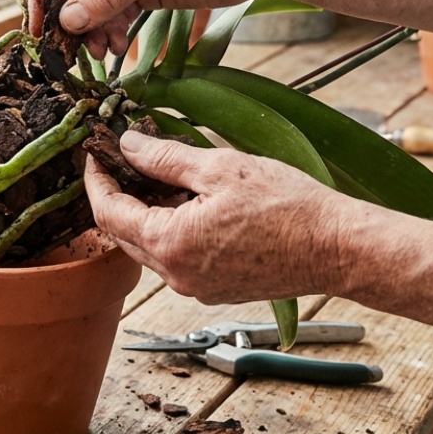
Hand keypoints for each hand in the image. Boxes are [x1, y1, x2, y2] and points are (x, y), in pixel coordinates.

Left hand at [84, 130, 345, 302]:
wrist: (337, 248)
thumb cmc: (287, 205)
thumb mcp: (220, 167)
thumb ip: (164, 158)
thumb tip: (128, 145)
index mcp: (169, 244)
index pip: (108, 212)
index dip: (96, 180)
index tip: (95, 153)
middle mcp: (175, 275)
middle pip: (122, 233)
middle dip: (117, 194)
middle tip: (122, 158)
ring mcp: (194, 287)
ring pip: (149, 247)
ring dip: (146, 213)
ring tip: (160, 175)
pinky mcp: (214, 288)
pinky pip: (175, 258)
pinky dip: (170, 230)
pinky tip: (188, 203)